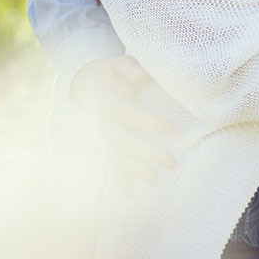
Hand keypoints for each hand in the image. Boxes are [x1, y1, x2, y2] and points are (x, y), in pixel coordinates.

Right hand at [69, 54, 178, 188]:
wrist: (84, 85)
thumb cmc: (110, 74)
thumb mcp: (119, 65)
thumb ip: (132, 68)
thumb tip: (144, 74)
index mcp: (105, 101)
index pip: (130, 114)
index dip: (150, 123)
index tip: (174, 130)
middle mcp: (98, 123)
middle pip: (123, 142)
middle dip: (147, 154)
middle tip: (172, 163)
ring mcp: (96, 137)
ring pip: (115, 157)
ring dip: (135, 170)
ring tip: (156, 181)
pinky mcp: (97, 147)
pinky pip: (106, 165)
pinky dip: (118, 179)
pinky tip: (131, 193)